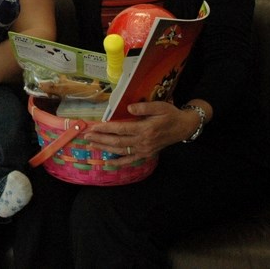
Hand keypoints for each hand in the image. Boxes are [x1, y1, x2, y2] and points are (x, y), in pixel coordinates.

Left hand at [82, 101, 198, 166]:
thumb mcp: (159, 106)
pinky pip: (129, 160)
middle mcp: (143, 141)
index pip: (120, 129)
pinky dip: (118, 162)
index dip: (106, 128)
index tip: (94, 126)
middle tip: (87, 136)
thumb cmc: (170, 115)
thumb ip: (144, 107)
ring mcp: (144, 150)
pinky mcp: (145, 154)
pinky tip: (107, 161)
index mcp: (145, 129)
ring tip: (91, 144)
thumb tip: (128, 107)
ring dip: (104, 148)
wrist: (183, 128)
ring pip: (120, 151)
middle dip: (100, 139)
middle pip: (117, 141)